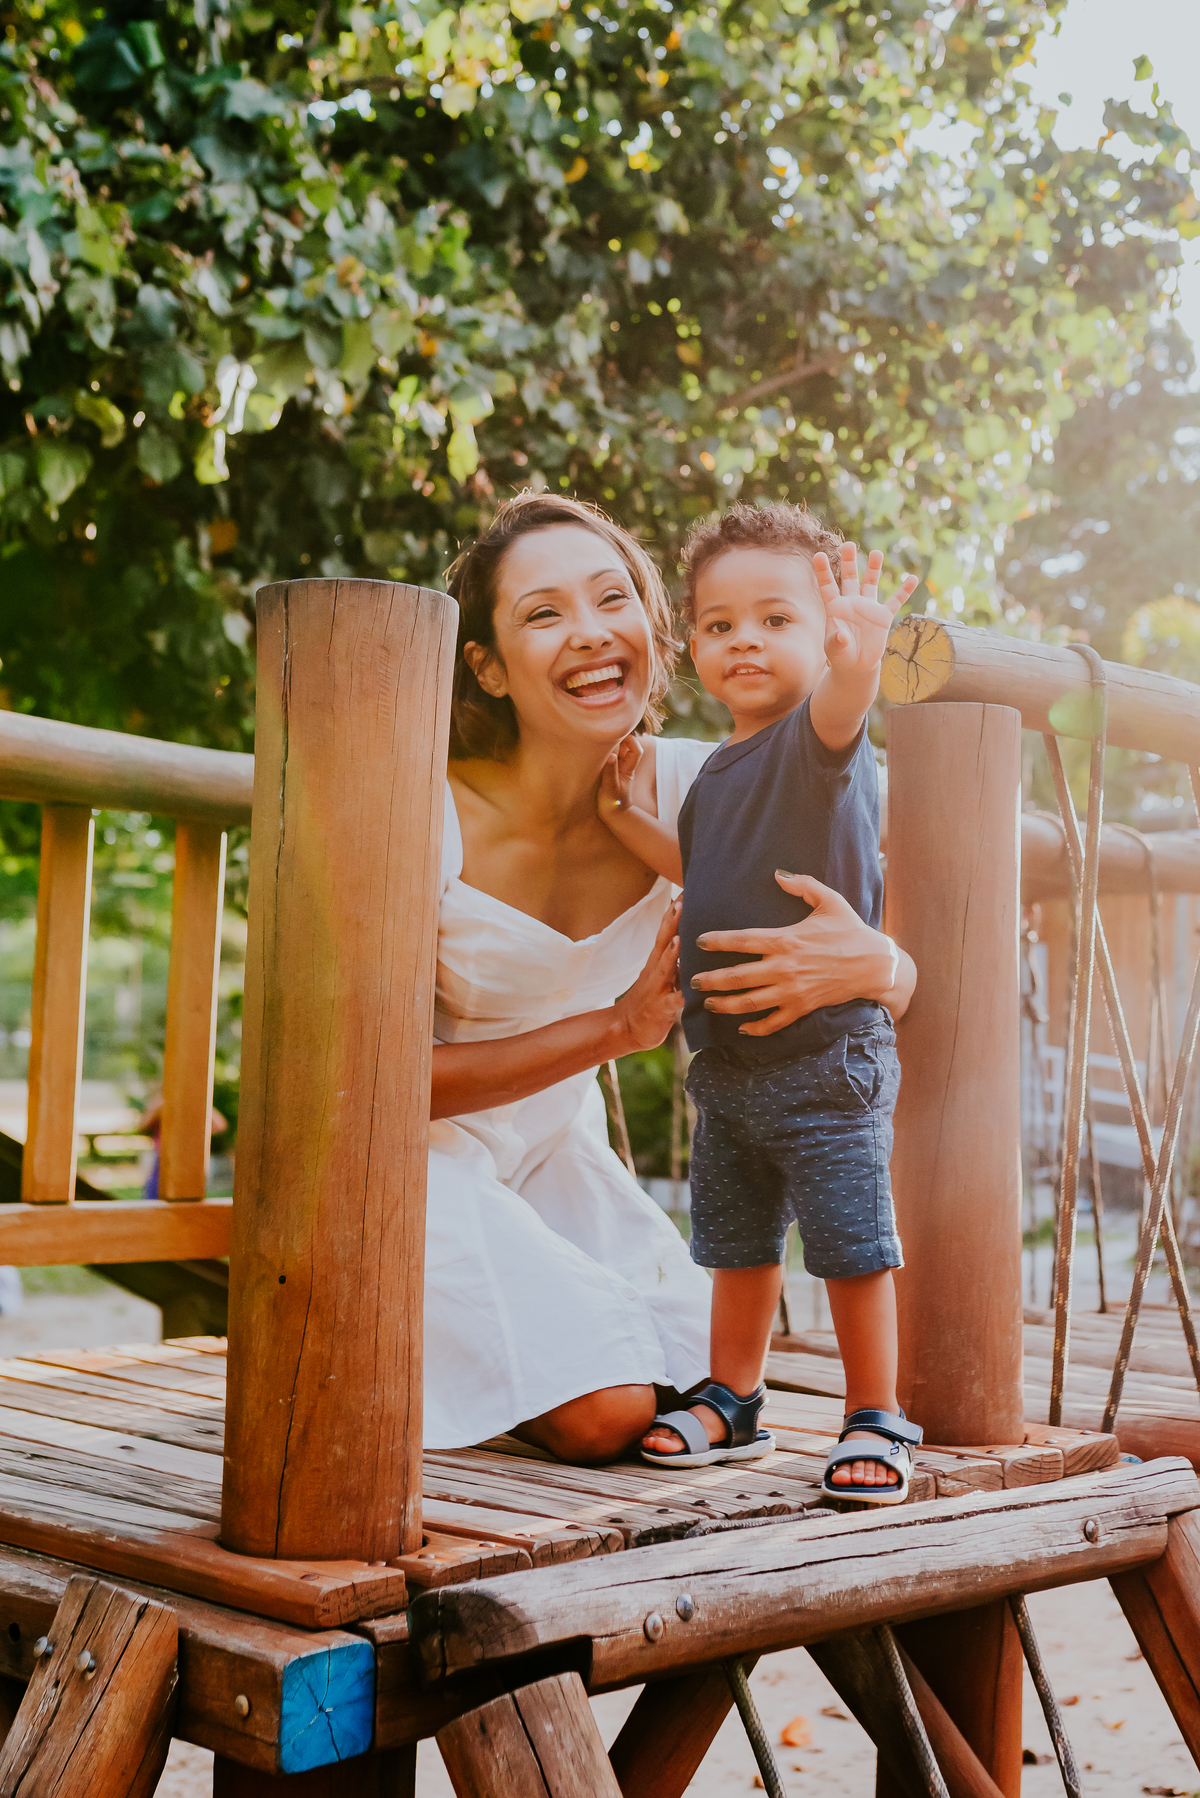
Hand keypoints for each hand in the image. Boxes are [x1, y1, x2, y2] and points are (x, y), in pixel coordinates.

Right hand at [599, 734, 644, 819]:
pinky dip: (605, 752)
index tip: (618, 737)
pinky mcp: (610, 771)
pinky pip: (610, 757)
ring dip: (610, 746)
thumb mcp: (610, 788)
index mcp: (628, 769)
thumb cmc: (612, 803)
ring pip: (618, 750)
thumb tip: (612, 756)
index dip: (631, 740)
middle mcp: (625, 766)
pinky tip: (595, 752)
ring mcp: (618, 768)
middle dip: (618, 739)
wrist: (613, 815)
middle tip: (604, 737)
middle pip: (627, 746)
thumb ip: (610, 771)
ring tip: (598, 743)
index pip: (636, 750)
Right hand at [613, 898, 681, 1050]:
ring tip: (680, 936)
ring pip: (665, 967)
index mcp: (659, 960)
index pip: (667, 929)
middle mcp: (656, 969)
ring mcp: (657, 988)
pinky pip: (672, 1001)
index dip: (675, 910)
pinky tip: (689, 989)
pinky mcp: (661, 1009)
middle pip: (664, 940)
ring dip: (672, 952)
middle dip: (673, 921)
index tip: (686, 888)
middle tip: (683, 900)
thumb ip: (677, 956)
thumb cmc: (651, 998)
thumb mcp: (664, 974)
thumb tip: (696, 936)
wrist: (627, 1028)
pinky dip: (680, 993)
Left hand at [689, 874, 900, 1036]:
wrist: (875, 964)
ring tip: (708, 1004)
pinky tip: (741, 1028)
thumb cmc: (851, 929)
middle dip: (711, 979)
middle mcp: (784, 967)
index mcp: (786, 939)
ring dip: (725, 1005)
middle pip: (738, 976)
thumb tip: (777, 874)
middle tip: (692, 980)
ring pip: (750, 1002)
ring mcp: (792, 991)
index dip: (718, 940)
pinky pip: (774, 1022)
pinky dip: (755, 1028)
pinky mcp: (803, 1007)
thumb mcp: (829, 900)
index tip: (699, 940)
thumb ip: (802, 885)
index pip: (743, 940)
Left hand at [813, 544, 917, 679]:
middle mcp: (851, 603)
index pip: (828, 586)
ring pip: (871, 583)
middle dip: (849, 561)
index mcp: (835, 608)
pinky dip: (904, 591)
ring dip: (874, 568)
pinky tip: (913, 578)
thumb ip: (836, 642)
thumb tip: (841, 636)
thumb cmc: (840, 655)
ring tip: (876, 553)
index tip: (818, 555)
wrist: (856, 665)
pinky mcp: (883, 617)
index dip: (823, 571)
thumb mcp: (835, 650)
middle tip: (849, 544)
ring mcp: (868, 608)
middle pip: (849, 577)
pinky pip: (895, 601)